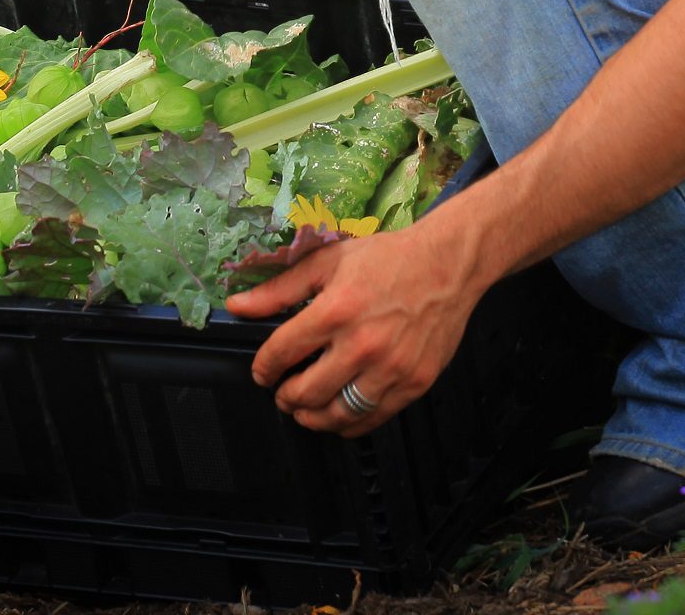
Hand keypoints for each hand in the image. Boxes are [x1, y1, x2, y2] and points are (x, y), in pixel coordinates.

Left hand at [224, 213, 485, 435]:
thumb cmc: (386, 259)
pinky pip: (374, 418)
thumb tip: (237, 307)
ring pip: (339, 413)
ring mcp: (392, 368)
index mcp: (336, 310)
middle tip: (282, 395)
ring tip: (304, 412)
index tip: (262, 373)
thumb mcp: (327, 262)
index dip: (264, 368)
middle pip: (308, 391)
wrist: (447, 265)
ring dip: (313, 418)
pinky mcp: (415, 383)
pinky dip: (349, 425)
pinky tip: (338, 416)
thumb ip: (279, 289)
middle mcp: (363, 344)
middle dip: (286, 398)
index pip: (283, 351)